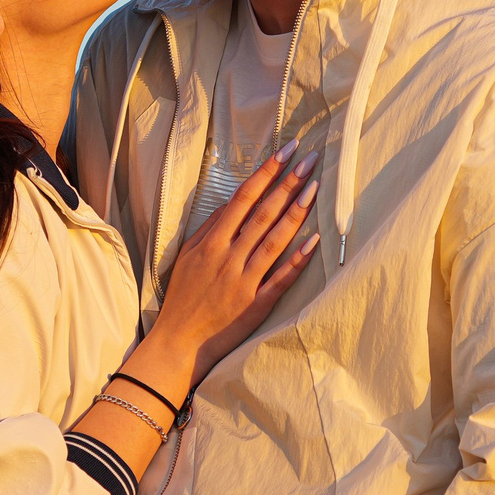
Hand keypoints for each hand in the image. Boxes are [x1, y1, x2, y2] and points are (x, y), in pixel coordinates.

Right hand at [153, 144, 322, 384]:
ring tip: (315, 188)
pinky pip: (281, 279)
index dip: (266, 173)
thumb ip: (209, 227)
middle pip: (263, 214)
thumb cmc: (183, 296)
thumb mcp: (187, 256)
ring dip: (296, 213)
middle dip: (288, 184)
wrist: (179, 342)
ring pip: (274, 240)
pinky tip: (314, 240)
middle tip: (310, 160)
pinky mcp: (256, 304)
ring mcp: (244, 281)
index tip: (285, 152)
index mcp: (211, 243)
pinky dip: (298, 259)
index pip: (243, 199)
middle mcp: (228, 257)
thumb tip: (231, 202)